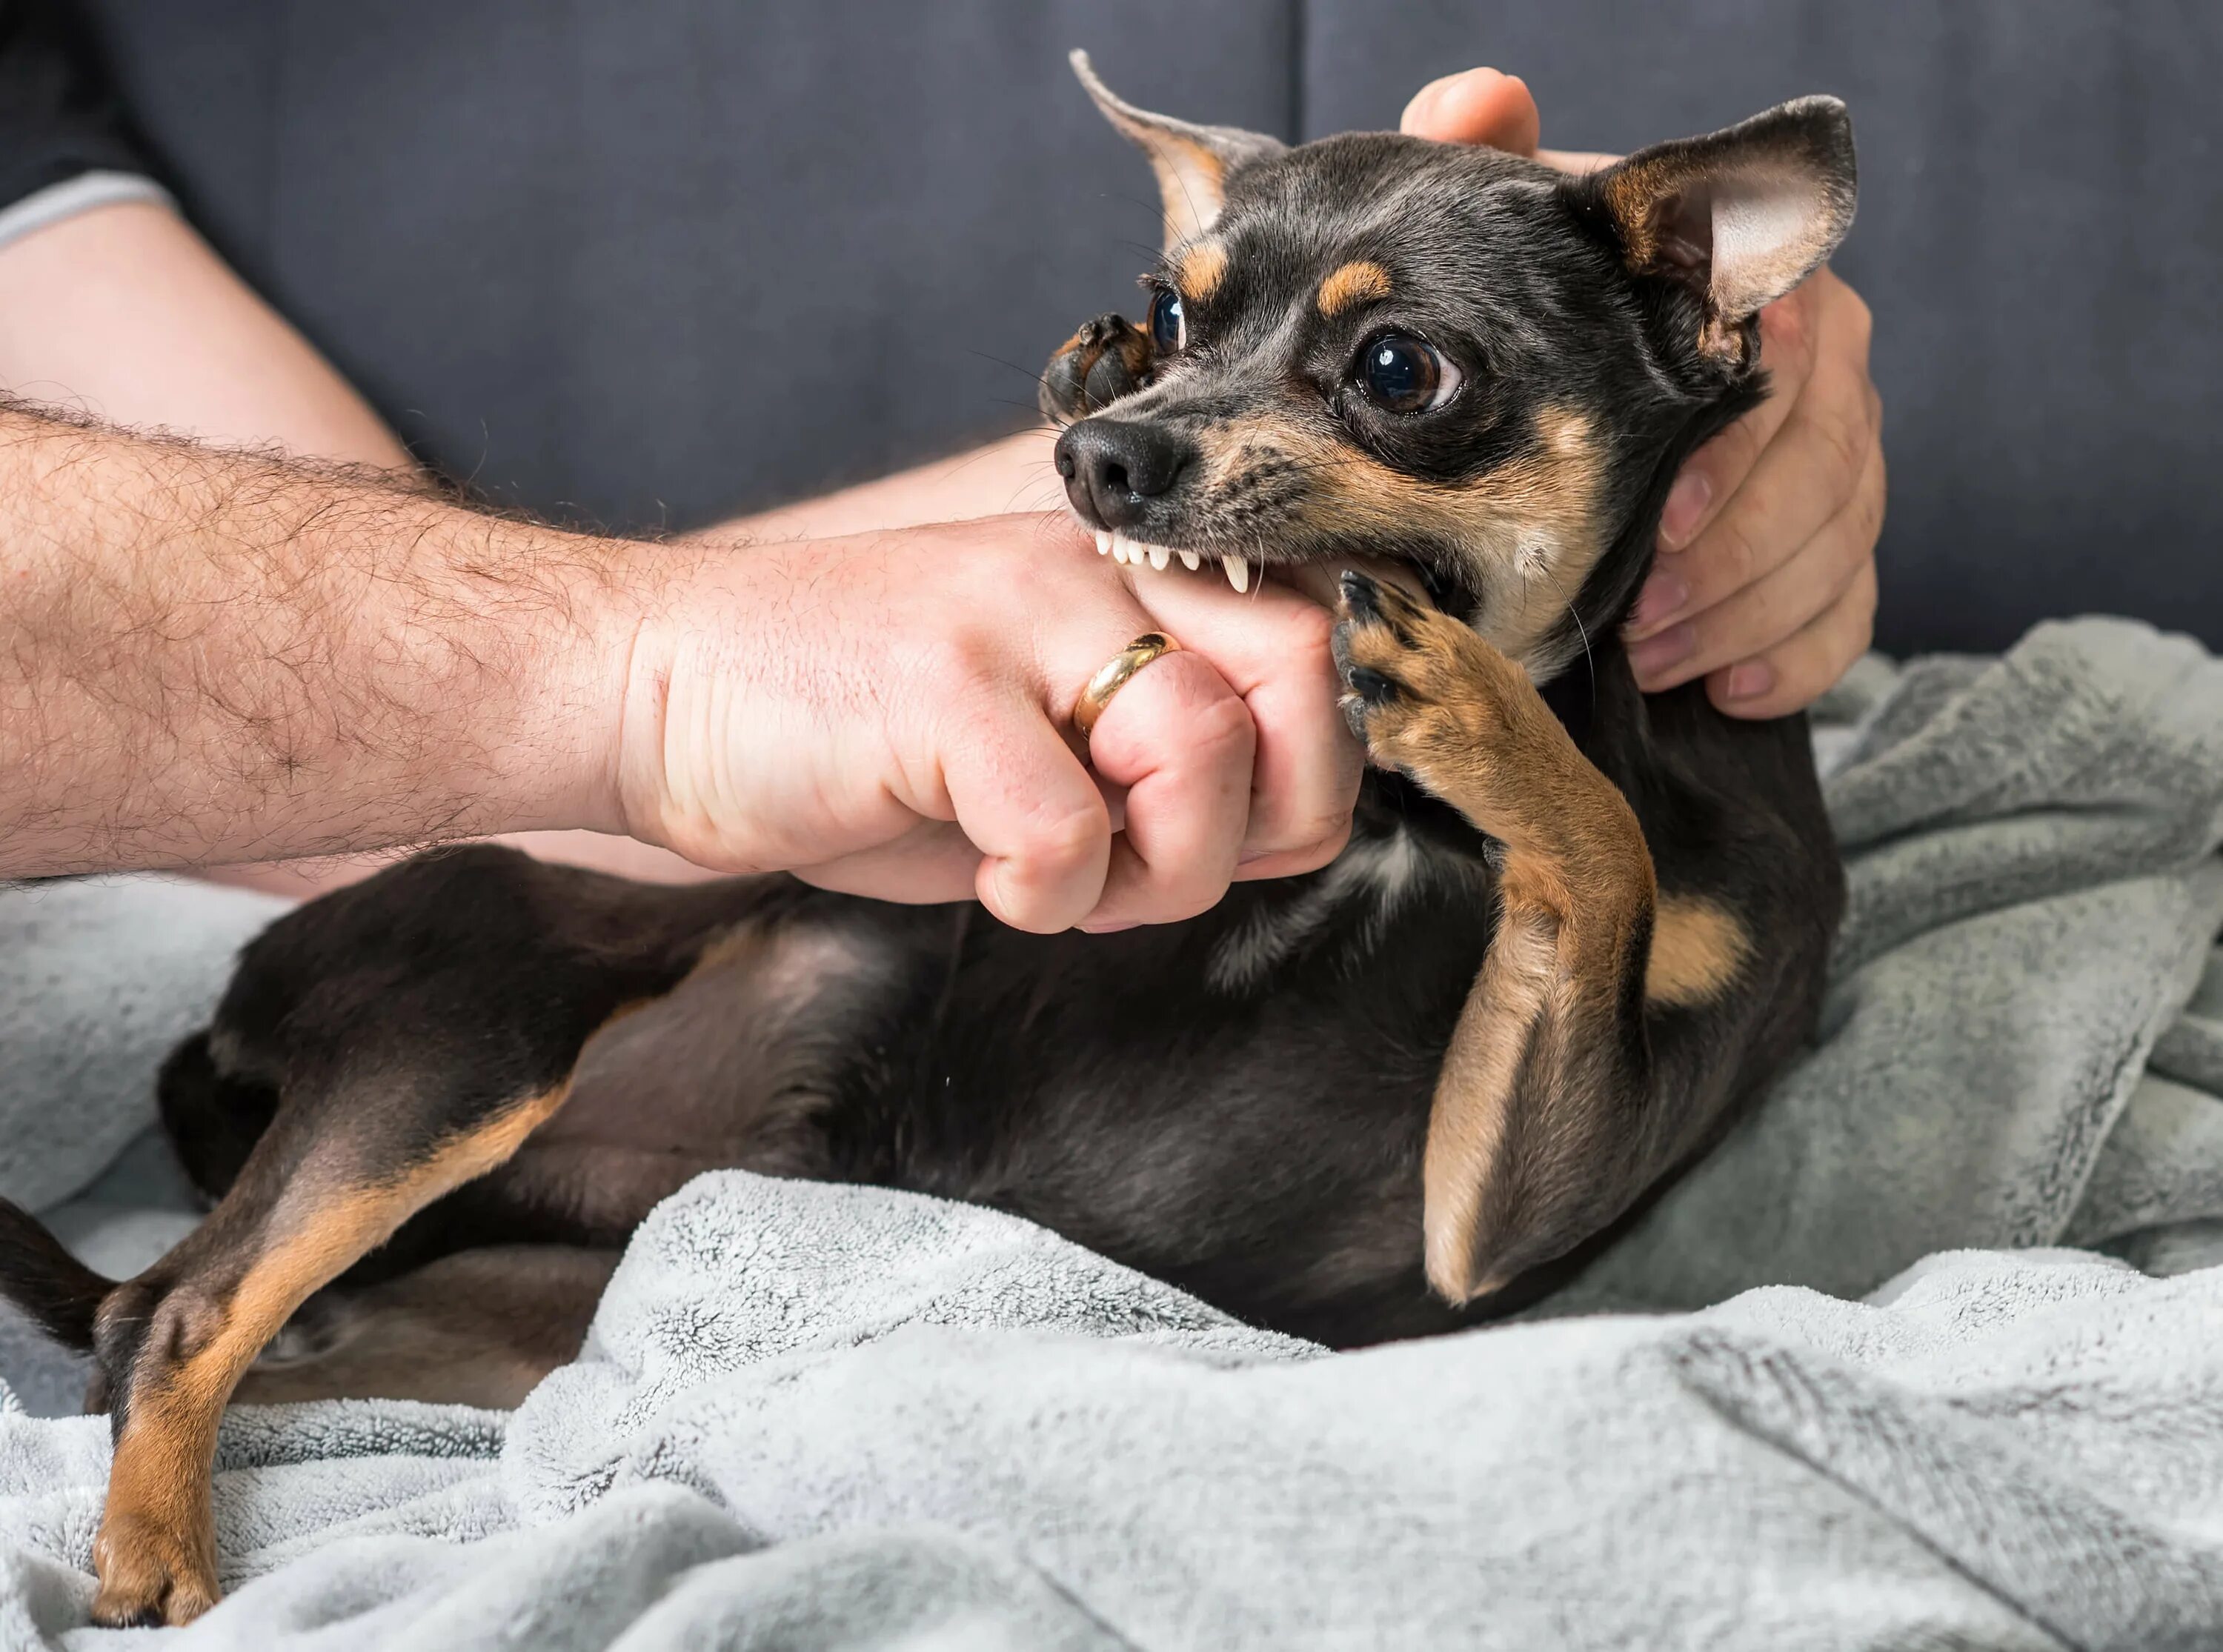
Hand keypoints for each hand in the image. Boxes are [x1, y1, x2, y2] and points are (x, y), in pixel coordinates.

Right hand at [608, 517, 1357, 932]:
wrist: (654, 691)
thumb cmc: (852, 731)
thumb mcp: (1038, 734)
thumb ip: (1167, 762)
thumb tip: (1295, 827)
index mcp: (1125, 573)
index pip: (1321, 642)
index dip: (1309, 768)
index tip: (1231, 833)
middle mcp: (1090, 570)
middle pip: (1306, 670)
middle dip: (1273, 812)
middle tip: (1167, 862)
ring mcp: (1015, 615)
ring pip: (1204, 749)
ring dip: (1155, 870)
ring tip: (1058, 875)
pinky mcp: (941, 685)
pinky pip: (1069, 830)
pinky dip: (1044, 896)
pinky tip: (985, 878)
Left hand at [1402, 69, 1884, 717]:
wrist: (1561, 385)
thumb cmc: (1547, 309)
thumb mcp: (1516, 240)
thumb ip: (1495, 163)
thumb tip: (1482, 98)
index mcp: (1765, 293)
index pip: (1798, 362)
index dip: (1739, 454)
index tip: (1665, 523)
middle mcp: (1828, 370)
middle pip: (1832, 465)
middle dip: (1739, 557)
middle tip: (1645, 620)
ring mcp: (1840, 459)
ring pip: (1843, 543)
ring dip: (1750, 616)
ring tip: (1654, 660)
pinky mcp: (1835, 544)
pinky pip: (1851, 609)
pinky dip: (1795, 658)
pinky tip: (1723, 690)